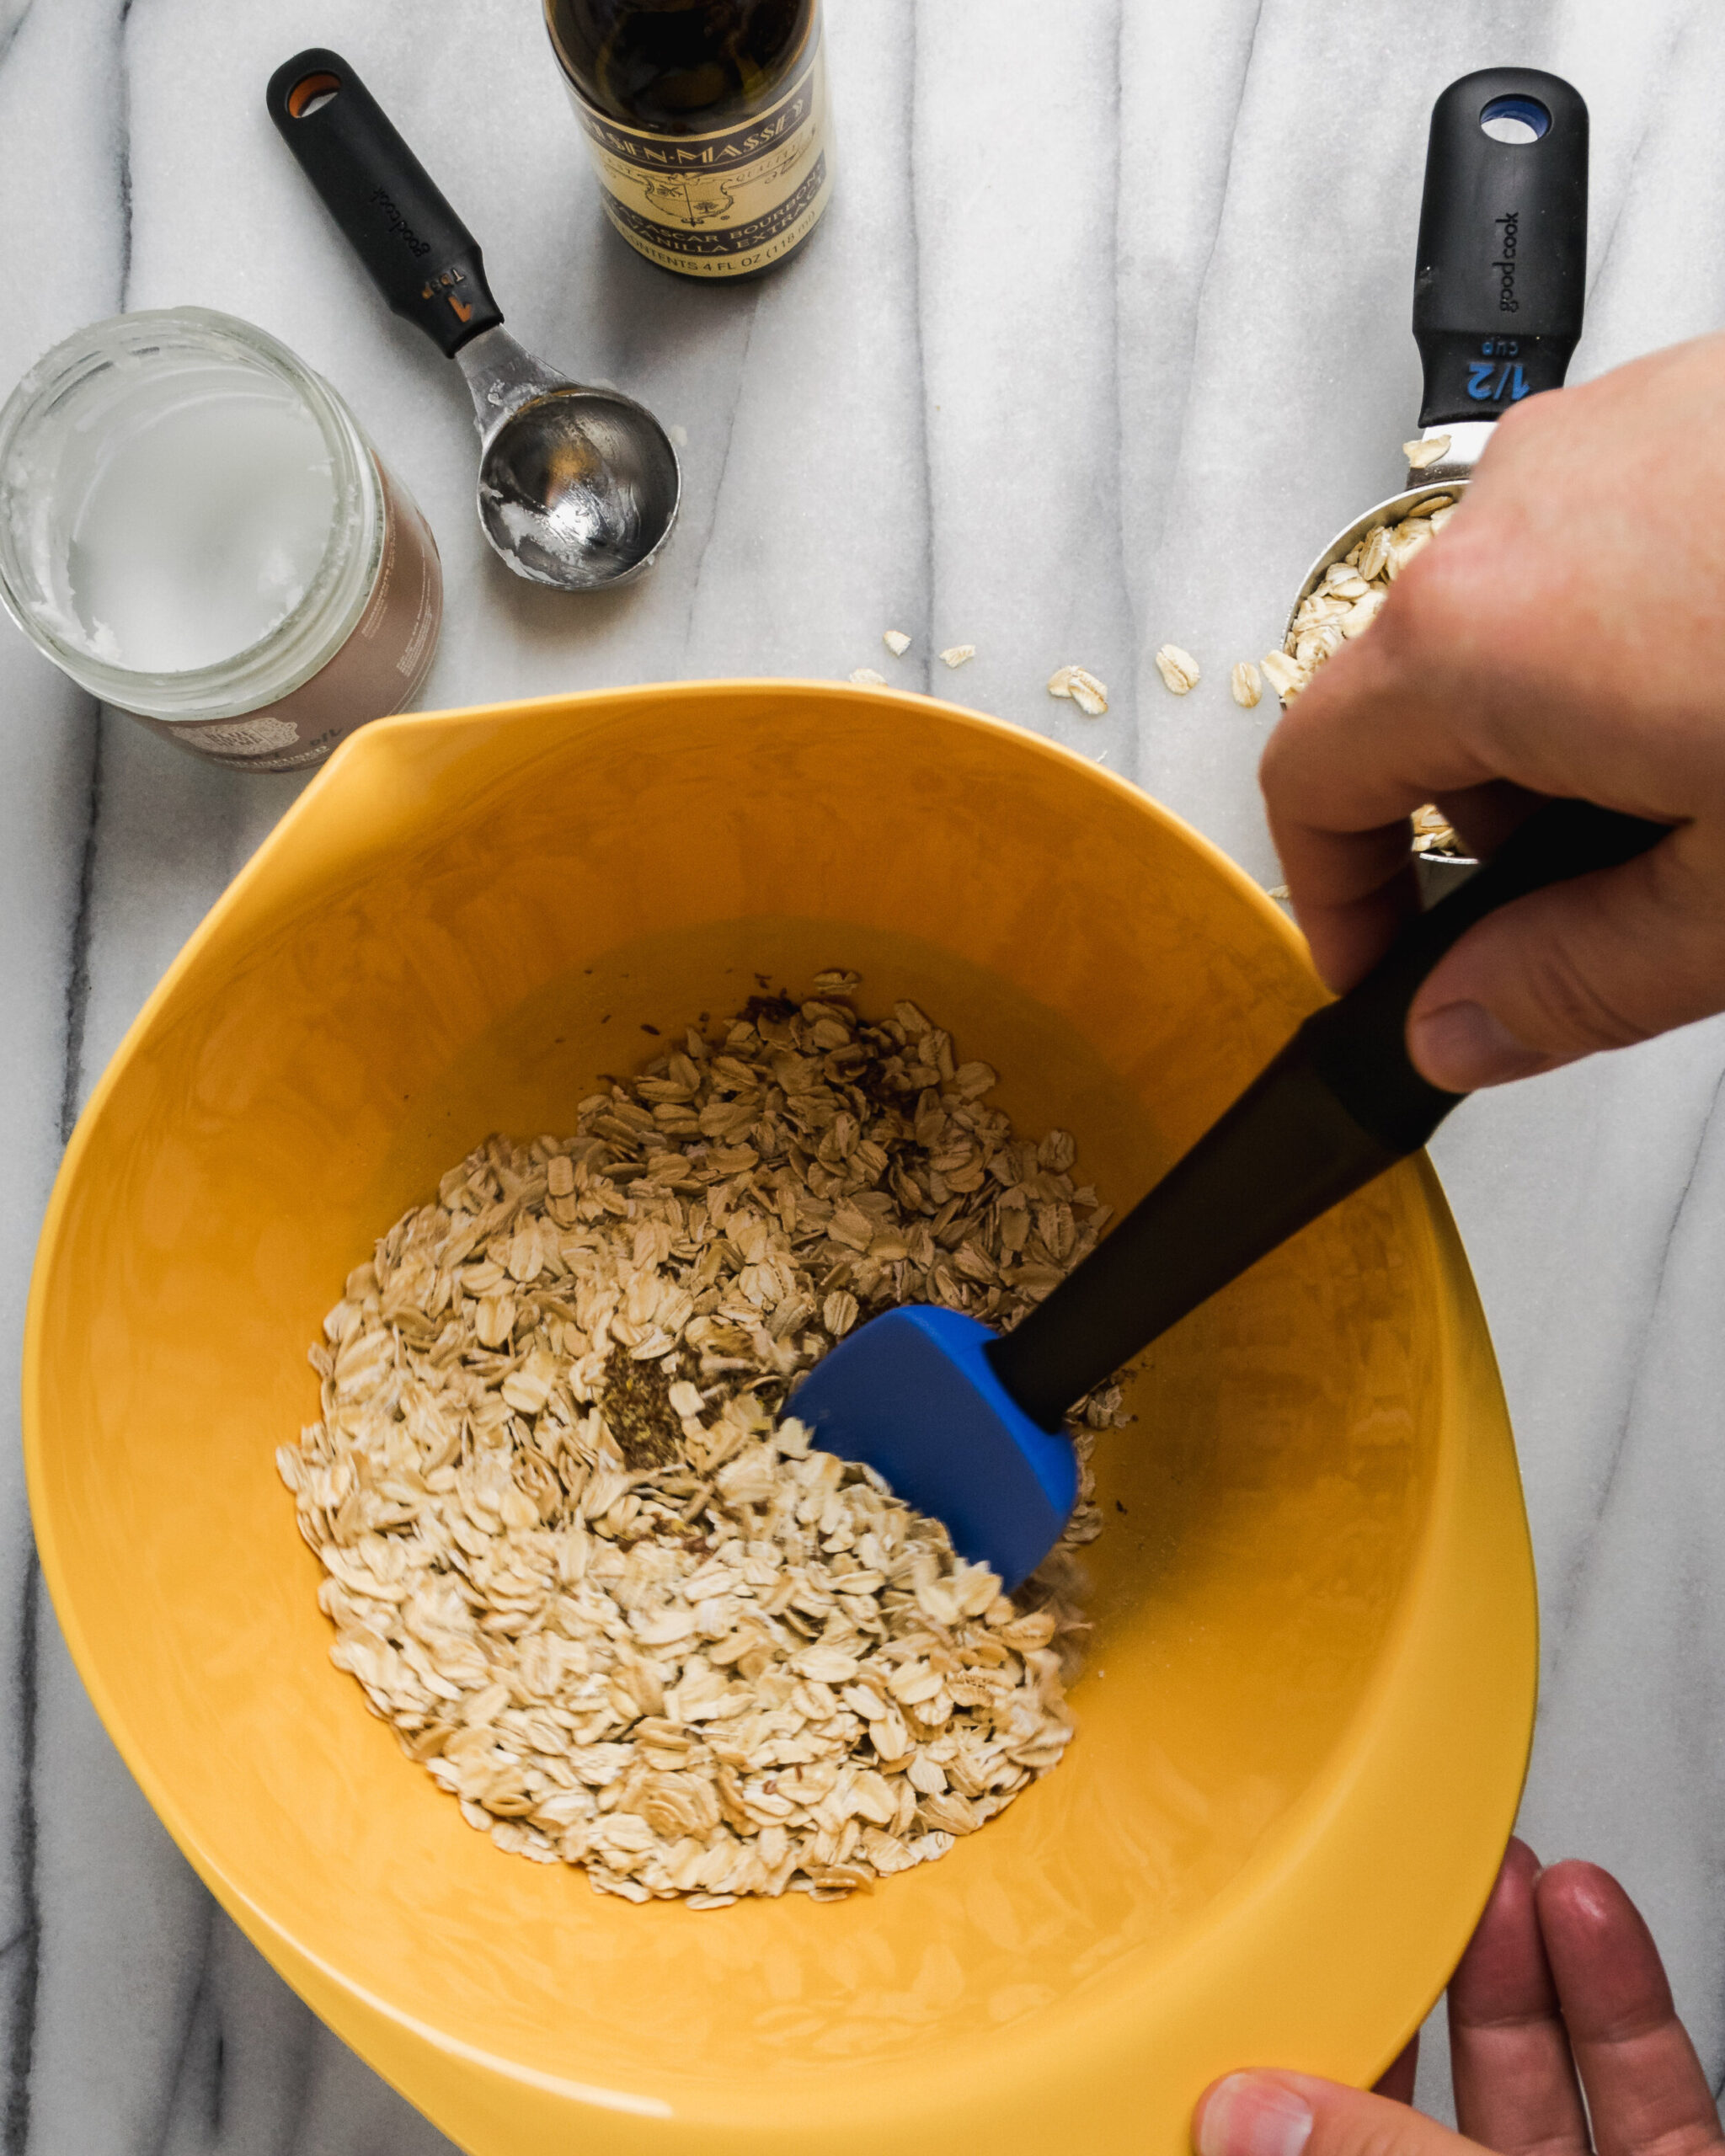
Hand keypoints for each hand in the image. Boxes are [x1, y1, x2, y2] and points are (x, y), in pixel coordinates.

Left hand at [1193, 1839, 1723, 2155]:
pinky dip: (1617, 2000)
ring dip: (1511, 1958)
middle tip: (1379, 1875)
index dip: (1269, 2063)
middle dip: (1399, 1973)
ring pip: (1525, 2080)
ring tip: (1487, 1862)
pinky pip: (1637, 2095)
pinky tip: (1587, 1913)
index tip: (1249, 1965)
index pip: (1297, 2143)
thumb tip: (1249, 2117)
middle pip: (1409, 2095)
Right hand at [1260, 334, 1724, 1089]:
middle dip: (1486, 820)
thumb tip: (1463, 1033)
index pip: (1311, 780)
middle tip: (1612, 900)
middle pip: (1415, 696)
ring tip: (1723, 787)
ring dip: (1580, 732)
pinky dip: (1650, 641)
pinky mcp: (1709, 400)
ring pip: (1520, 618)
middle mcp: (1523, 508)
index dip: (1337, 905)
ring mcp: (1618, 433)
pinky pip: (1614, 545)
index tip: (1392, 967)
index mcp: (1480, 635)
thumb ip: (1570, 985)